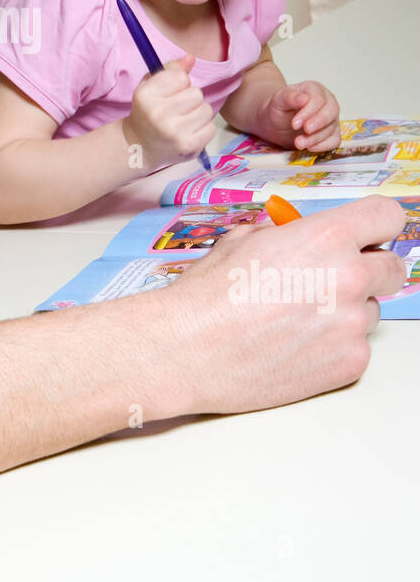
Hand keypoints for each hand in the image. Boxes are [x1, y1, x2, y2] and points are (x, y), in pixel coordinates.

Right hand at [122, 52, 215, 170]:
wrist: (139, 147)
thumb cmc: (147, 113)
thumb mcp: (150, 87)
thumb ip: (170, 70)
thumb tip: (191, 58)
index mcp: (146, 95)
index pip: (181, 77)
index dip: (179, 83)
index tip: (169, 93)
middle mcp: (158, 114)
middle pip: (196, 93)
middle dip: (191, 99)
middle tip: (178, 109)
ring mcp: (174, 132)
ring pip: (206, 109)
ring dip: (198, 113)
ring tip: (184, 120)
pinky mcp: (188, 146)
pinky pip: (210, 127)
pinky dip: (203, 129)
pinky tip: (189, 132)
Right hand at [135, 195, 406, 416]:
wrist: (187, 350)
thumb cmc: (207, 294)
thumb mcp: (242, 240)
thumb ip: (286, 235)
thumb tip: (297, 237)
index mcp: (326, 236)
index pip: (387, 217)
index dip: (374, 226)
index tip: (365, 236)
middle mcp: (350, 277)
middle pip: (393, 266)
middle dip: (369, 269)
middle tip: (334, 280)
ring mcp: (353, 324)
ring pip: (372, 311)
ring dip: (347, 312)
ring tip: (297, 321)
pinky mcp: (350, 364)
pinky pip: (357, 347)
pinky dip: (333, 347)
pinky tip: (294, 347)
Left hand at [260, 80, 340, 151]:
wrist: (275, 123)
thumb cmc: (279, 109)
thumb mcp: (278, 100)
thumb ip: (289, 97)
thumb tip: (304, 98)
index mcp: (314, 89)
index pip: (318, 99)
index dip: (308, 112)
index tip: (295, 123)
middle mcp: (326, 102)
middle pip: (331, 111)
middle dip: (318, 123)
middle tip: (305, 131)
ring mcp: (331, 119)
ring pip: (332, 128)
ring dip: (316, 138)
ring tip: (299, 143)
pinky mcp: (331, 133)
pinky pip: (334, 141)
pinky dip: (324, 146)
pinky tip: (310, 148)